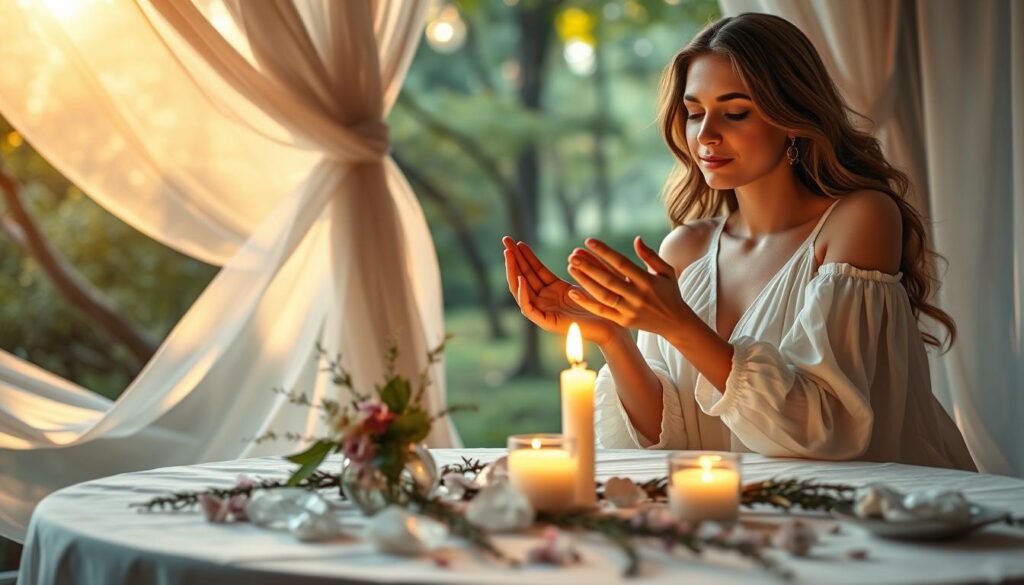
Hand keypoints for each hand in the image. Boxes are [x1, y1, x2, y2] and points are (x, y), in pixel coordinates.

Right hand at [502, 236, 622, 346]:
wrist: (611, 327)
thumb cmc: (602, 305)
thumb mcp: (586, 283)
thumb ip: (578, 271)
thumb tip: (574, 253)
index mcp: (553, 290)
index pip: (534, 270)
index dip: (526, 256)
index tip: (519, 241)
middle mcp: (545, 300)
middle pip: (523, 276)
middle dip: (514, 258)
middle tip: (506, 240)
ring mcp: (544, 311)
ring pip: (520, 290)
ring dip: (513, 271)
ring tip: (508, 254)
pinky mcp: (546, 323)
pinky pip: (528, 308)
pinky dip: (523, 294)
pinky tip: (521, 279)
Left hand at [566, 236, 698, 338]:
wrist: (675, 323)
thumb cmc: (669, 292)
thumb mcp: (666, 271)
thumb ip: (650, 255)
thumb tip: (636, 239)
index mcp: (647, 281)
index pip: (622, 263)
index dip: (604, 251)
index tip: (589, 241)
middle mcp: (637, 296)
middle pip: (609, 279)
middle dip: (589, 266)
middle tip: (573, 255)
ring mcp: (629, 310)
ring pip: (603, 295)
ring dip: (585, 281)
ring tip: (571, 268)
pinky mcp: (623, 321)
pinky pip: (602, 311)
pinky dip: (586, 302)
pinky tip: (572, 291)